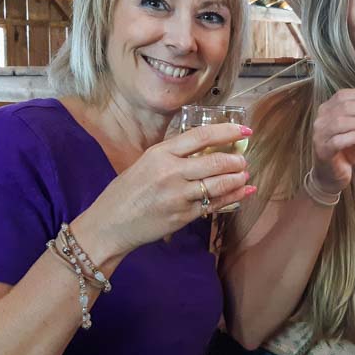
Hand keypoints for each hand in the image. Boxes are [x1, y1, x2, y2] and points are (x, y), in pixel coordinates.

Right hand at [84, 123, 253, 258]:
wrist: (110, 224)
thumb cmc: (126, 192)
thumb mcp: (145, 163)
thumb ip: (173, 155)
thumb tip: (204, 149)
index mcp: (160, 153)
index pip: (201, 137)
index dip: (228, 132)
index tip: (245, 131)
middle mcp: (171, 172)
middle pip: (216, 161)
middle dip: (236, 160)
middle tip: (243, 160)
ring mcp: (179, 195)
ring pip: (219, 184)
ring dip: (238, 179)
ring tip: (244, 175)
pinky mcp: (183, 215)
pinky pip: (214, 205)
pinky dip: (232, 198)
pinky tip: (242, 193)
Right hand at [310, 88, 354, 192]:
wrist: (330, 174)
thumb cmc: (344, 149)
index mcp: (327, 109)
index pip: (343, 95)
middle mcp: (321, 119)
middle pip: (345, 107)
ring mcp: (320, 135)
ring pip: (341, 122)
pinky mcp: (323, 150)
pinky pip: (338, 140)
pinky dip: (353, 136)